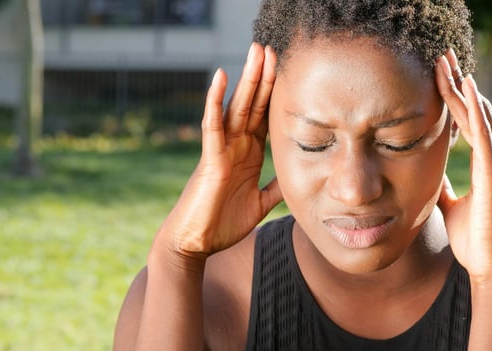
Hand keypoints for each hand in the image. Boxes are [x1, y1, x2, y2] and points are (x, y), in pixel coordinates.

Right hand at [155, 43, 282, 259]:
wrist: (195, 244)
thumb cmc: (222, 223)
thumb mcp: (260, 204)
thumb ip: (276, 189)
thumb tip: (296, 180)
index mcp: (248, 154)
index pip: (265, 117)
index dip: (276, 94)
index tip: (288, 69)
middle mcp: (235, 146)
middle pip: (253, 104)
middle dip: (264, 76)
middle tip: (272, 47)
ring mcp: (222, 149)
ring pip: (236, 107)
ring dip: (247, 79)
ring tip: (255, 51)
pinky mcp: (210, 159)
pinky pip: (213, 125)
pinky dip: (216, 100)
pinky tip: (221, 76)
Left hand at [434, 49, 491, 285]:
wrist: (491, 270)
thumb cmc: (474, 241)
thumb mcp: (452, 206)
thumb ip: (444, 187)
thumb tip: (429, 175)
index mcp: (487, 166)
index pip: (470, 123)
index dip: (456, 97)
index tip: (441, 74)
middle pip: (476, 113)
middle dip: (459, 84)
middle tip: (444, 56)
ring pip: (480, 120)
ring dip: (464, 91)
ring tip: (449, 65)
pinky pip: (485, 139)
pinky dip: (477, 114)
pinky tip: (468, 93)